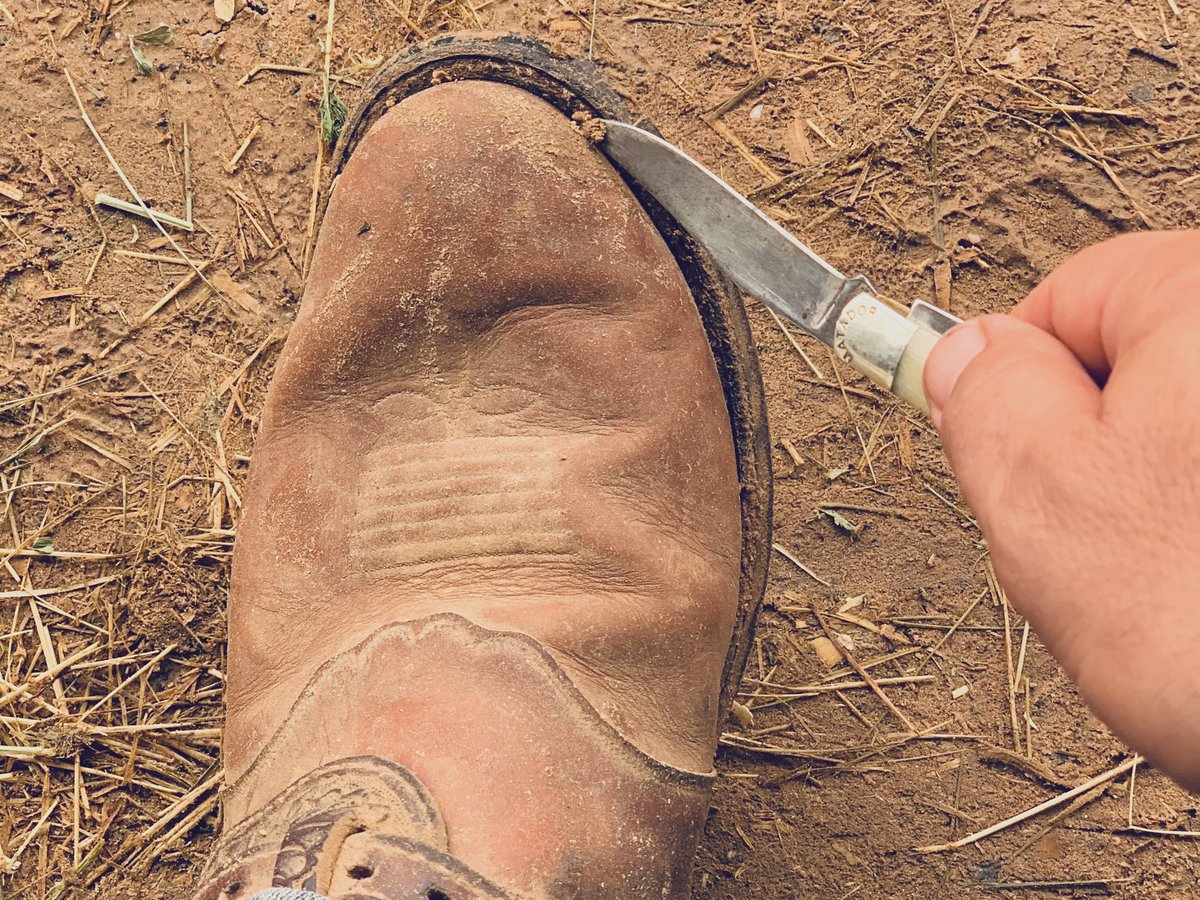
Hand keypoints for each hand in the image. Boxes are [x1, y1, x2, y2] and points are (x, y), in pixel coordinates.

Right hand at [924, 231, 1199, 788]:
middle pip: (1151, 367)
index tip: (1002, 445)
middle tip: (1098, 541)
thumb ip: (988, 399)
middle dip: (1100, 452)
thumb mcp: (1043, 495)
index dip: (1018, 378)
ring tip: (1173, 586)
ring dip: (1167, 506)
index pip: (1076, 294)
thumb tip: (968, 355)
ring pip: (1199, 443)